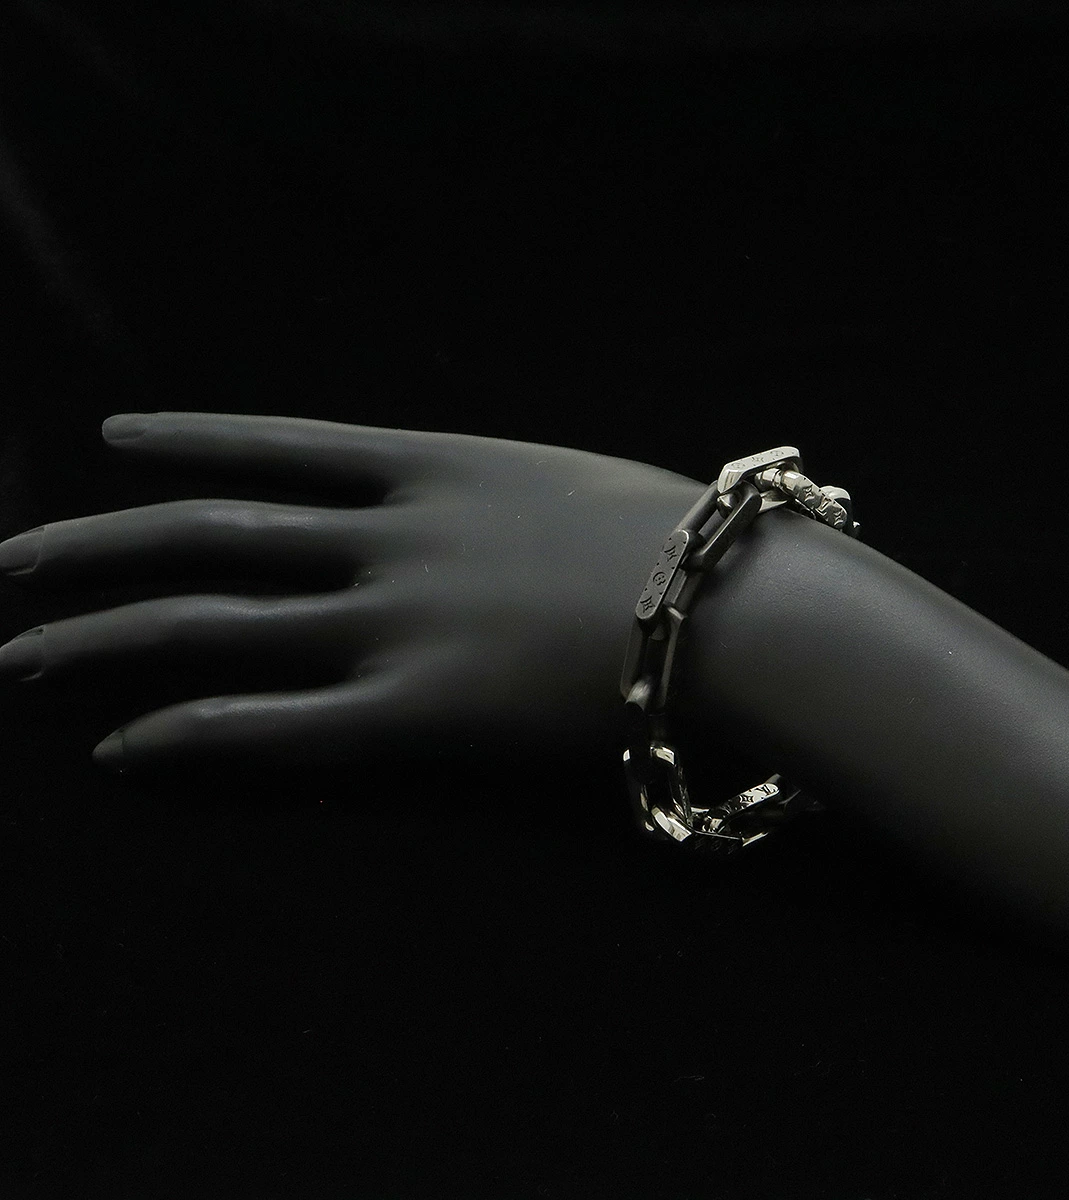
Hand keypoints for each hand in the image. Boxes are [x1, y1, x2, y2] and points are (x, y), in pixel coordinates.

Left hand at [0, 412, 703, 772]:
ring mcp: (392, 627)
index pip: (278, 444)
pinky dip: (190, 733)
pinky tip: (119, 748)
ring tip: (18, 654)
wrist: (734, 608)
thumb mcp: (577, 483)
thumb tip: (475, 508)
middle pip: (210, 539)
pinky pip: (277, 726)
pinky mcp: (414, 718)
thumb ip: (499, 492)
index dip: (187, 442)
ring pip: (214, 629)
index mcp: (434, 466)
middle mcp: (388, 538)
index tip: (110, 442)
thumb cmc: (684, 540)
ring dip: (103, 640)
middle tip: (11, 564)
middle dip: (99, 550)